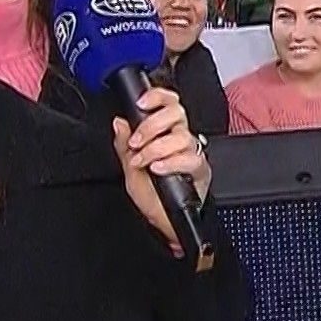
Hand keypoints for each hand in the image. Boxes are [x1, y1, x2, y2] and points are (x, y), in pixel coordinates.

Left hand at [111, 87, 210, 254]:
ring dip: (157, 147)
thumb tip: (119, 122)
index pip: (168, 103)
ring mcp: (192, 155)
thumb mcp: (130, 169)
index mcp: (165, 134)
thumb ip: (124, 145)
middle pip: (177, 113)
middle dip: (152, 124)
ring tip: (144, 161)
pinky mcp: (200, 171)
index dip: (157, 97)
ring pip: (182, 136)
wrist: (164, 223)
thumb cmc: (152, 198)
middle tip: (137, 142)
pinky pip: (190, 159)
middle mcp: (181, 140)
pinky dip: (171, 162)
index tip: (141, 103)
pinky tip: (158, 168)